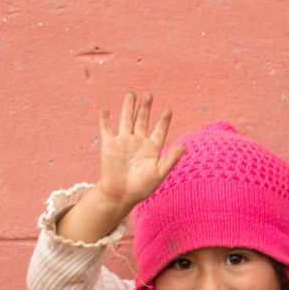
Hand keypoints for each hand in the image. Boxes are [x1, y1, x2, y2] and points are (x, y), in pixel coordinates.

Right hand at [95, 91, 179, 208]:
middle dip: (145, 107)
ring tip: (131, 94)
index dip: (164, 121)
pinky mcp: (109, 145)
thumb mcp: (159, 174)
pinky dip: (104, 118)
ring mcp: (123, 142)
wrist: (120, 195)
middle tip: (148, 94)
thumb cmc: (141, 188)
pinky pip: (106, 128)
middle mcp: (138, 143)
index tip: (168, 110)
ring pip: (126, 120)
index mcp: (151, 149)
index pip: (159, 131)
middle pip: (142, 120)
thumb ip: (170, 160)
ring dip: (128, 107)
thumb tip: (184, 147)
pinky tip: (105, 108)